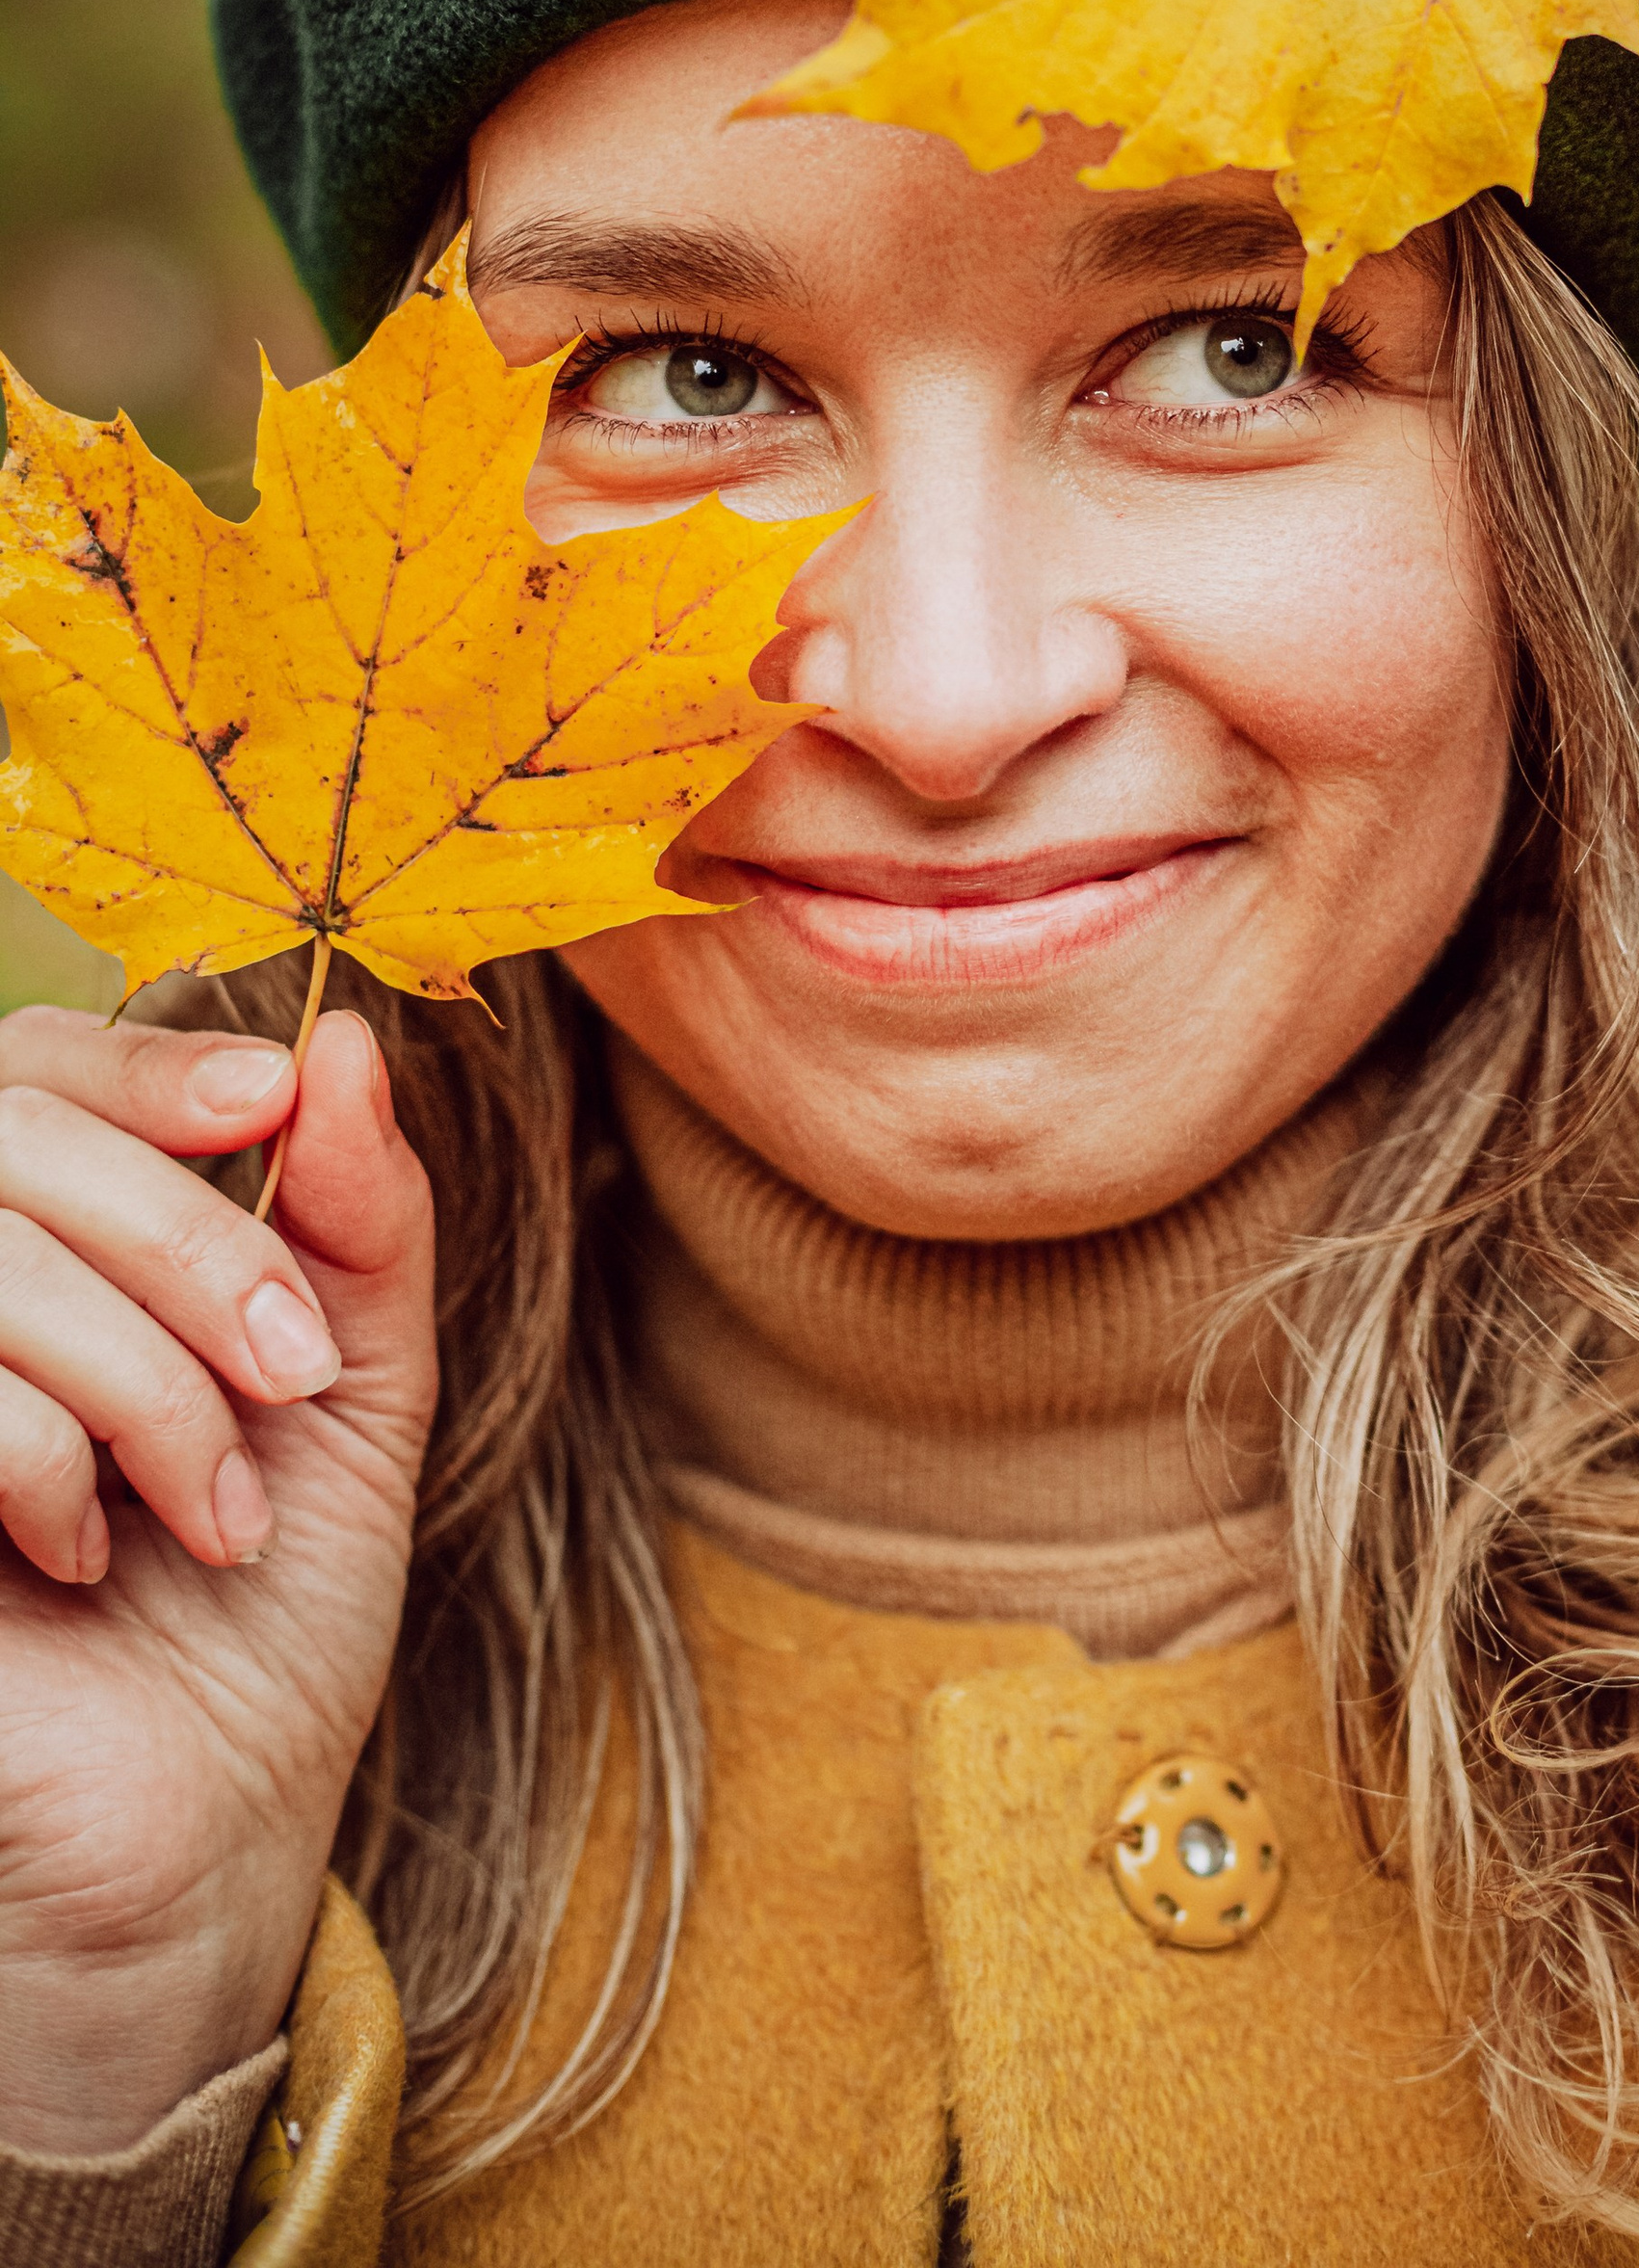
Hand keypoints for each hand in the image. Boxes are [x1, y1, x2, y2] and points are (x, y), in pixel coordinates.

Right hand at [0, 1005, 432, 2154]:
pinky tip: (88, 1551)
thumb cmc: (264, 1622)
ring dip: (147, 1376)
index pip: (47, 1061)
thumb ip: (354, 1216)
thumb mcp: (351, 1389)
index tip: (269, 1102)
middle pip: (20, 1129)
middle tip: (294, 1372)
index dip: (152, 1060)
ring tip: (216, 1505)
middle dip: (194, 1245)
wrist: (195, 1846)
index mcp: (52, 1242)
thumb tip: (345, 1042)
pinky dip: (50, 1458)